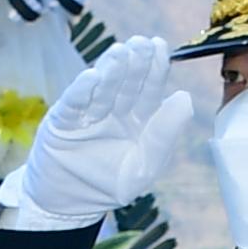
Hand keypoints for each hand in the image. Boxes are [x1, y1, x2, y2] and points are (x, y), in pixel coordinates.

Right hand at [0, 37, 200, 231]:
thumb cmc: (111, 186)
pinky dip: (82, 91)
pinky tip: (91, 77)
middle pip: (127, 81)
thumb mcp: (145, 166)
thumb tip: (184, 97)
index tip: (161, 47)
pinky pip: (74, 103)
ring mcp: (88, 113)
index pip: (150, 87)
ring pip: (102, 87)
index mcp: (139, 118)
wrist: (71, 205)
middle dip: (134, 62)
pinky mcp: (63, 121)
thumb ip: (165, 135)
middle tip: (141, 43)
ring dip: (110, 70)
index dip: (156, 67)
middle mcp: (114, 110)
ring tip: (120, 52)